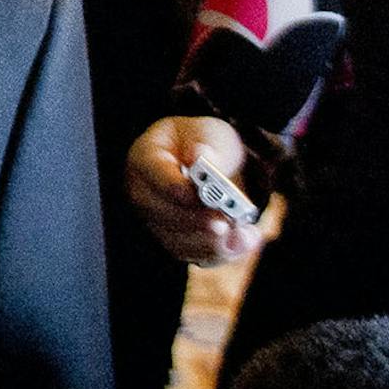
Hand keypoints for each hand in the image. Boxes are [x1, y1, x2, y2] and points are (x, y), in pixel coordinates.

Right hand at [124, 116, 264, 265]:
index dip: (173, 186)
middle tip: (224, 222)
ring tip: (242, 235)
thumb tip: (200, 157)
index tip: (196, 194)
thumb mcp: (209, 133)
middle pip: (161, 213)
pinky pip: (195, 256)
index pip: (153, 173)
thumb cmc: (203, 142)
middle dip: (196, 220)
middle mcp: (144, 194)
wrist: (212, 163)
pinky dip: (221, 252)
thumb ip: (207, 145)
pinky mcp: (177, 242)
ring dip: (211, 242)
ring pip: (178, 242)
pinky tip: (243, 241)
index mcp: (145, 158)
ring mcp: (157, 222)